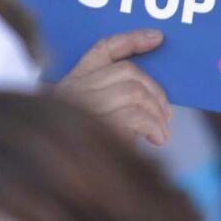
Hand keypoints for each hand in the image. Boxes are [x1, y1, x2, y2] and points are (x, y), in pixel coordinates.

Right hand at [55, 28, 172, 145]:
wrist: (54, 182)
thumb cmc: (76, 154)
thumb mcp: (88, 120)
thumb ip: (110, 102)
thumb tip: (153, 100)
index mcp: (71, 81)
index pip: (104, 48)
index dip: (132, 39)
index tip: (158, 37)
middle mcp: (73, 88)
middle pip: (127, 72)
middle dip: (155, 90)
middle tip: (165, 113)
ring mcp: (82, 104)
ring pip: (135, 92)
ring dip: (156, 112)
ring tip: (160, 132)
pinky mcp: (95, 124)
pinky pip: (137, 116)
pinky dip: (154, 127)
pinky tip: (157, 139)